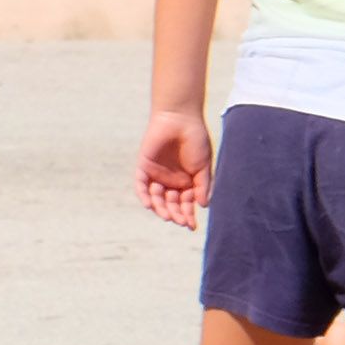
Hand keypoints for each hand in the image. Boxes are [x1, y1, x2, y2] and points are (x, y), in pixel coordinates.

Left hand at [135, 109, 213, 230]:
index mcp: (186, 182)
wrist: (181, 118)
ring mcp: (156, 174)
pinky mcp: (144, 166)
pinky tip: (149, 205)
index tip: (191, 226)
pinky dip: (144, 195)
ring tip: (167, 216)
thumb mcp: (203, 166)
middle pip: (171, 203)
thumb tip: (203, 206)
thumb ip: (202, 186)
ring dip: (160, 208)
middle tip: (180, 221)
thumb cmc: (195, 140)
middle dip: (175, 213)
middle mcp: (170, 181)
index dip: (188, 215)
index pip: (185, 204)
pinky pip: (141, 184)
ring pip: (156, 197)